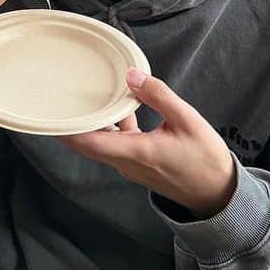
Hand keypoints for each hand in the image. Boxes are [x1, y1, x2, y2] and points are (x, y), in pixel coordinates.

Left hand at [60, 70, 237, 217]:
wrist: (218, 194)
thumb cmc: (206, 159)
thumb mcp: (187, 120)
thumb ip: (158, 96)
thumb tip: (131, 76)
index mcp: (136, 152)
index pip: (90, 142)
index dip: (67, 129)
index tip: (51, 113)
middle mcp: (127, 163)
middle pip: (87, 144)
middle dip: (69, 125)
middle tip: (57, 101)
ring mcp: (131, 166)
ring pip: (100, 144)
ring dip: (90, 125)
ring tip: (81, 99)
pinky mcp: (138, 165)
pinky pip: (115, 145)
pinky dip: (110, 128)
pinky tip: (118, 108)